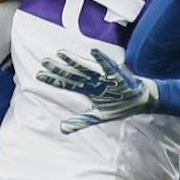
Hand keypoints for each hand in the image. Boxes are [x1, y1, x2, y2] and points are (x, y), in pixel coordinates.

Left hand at [36, 48, 157, 131]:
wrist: (140, 102)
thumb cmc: (119, 105)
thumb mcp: (97, 117)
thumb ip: (80, 121)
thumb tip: (62, 129)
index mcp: (87, 90)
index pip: (66, 84)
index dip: (53, 80)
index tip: (38, 75)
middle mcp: (92, 81)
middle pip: (72, 74)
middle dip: (58, 68)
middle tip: (44, 61)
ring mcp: (104, 77)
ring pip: (86, 68)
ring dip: (74, 61)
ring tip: (61, 53)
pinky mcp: (118, 76)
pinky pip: (109, 66)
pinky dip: (102, 59)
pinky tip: (94, 51)